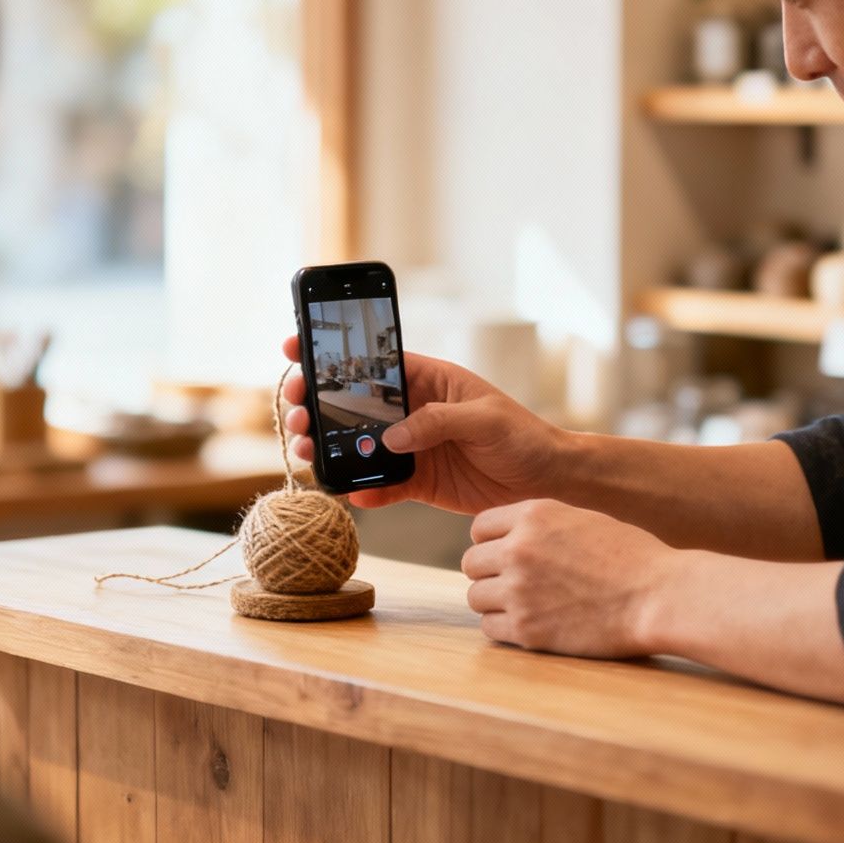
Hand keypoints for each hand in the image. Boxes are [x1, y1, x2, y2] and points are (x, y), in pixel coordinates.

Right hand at [279, 335, 569, 512]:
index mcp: (428, 381)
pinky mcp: (418, 482)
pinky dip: (364, 491)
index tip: (296, 349)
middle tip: (296, 417)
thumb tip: (392, 436)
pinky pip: (382, 486)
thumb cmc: (524, 435)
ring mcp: (412, 447)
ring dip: (330, 449)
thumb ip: (438, 421)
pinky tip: (351, 493)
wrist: (547, 480)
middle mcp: (413, 411)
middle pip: (353, 404)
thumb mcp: (485, 419)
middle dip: (317, 407)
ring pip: (359, 445)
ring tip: (310, 454)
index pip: (372, 362)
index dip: (332, 355)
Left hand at [460, 499, 684, 658]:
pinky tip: (533, 624)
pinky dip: (505, 628)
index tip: (508, 556)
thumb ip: (540, 526)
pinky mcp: (526, 629)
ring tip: (527, 605)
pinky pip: (490, 628)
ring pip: (476, 597)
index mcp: (533, 515)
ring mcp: (519, 590)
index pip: (479, 528)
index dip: (492, 543)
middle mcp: (518, 549)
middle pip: (472, 564)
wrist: (659, 597)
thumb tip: (507, 538)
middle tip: (517, 584)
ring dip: (495, 602)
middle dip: (490, 574)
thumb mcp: (582, 520)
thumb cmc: (631, 558)